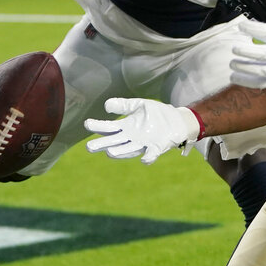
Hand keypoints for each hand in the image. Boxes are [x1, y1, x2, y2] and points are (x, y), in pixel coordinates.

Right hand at [85, 98, 202, 164]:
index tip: (87, 124)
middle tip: (89, 147)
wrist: (177, 120)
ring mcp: (144, 143)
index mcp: (127, 127)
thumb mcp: (139, 105)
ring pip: (129, 150)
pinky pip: (151, 154)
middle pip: (114, 142)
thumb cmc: (157, 113)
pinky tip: (144, 159)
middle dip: (102, 145)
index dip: (98, 127)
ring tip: (110, 152)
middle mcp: (132, 138)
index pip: (109, 128)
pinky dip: (148, 157)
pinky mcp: (157, 147)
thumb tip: (106, 105)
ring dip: (121, 152)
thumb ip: (124, 105)